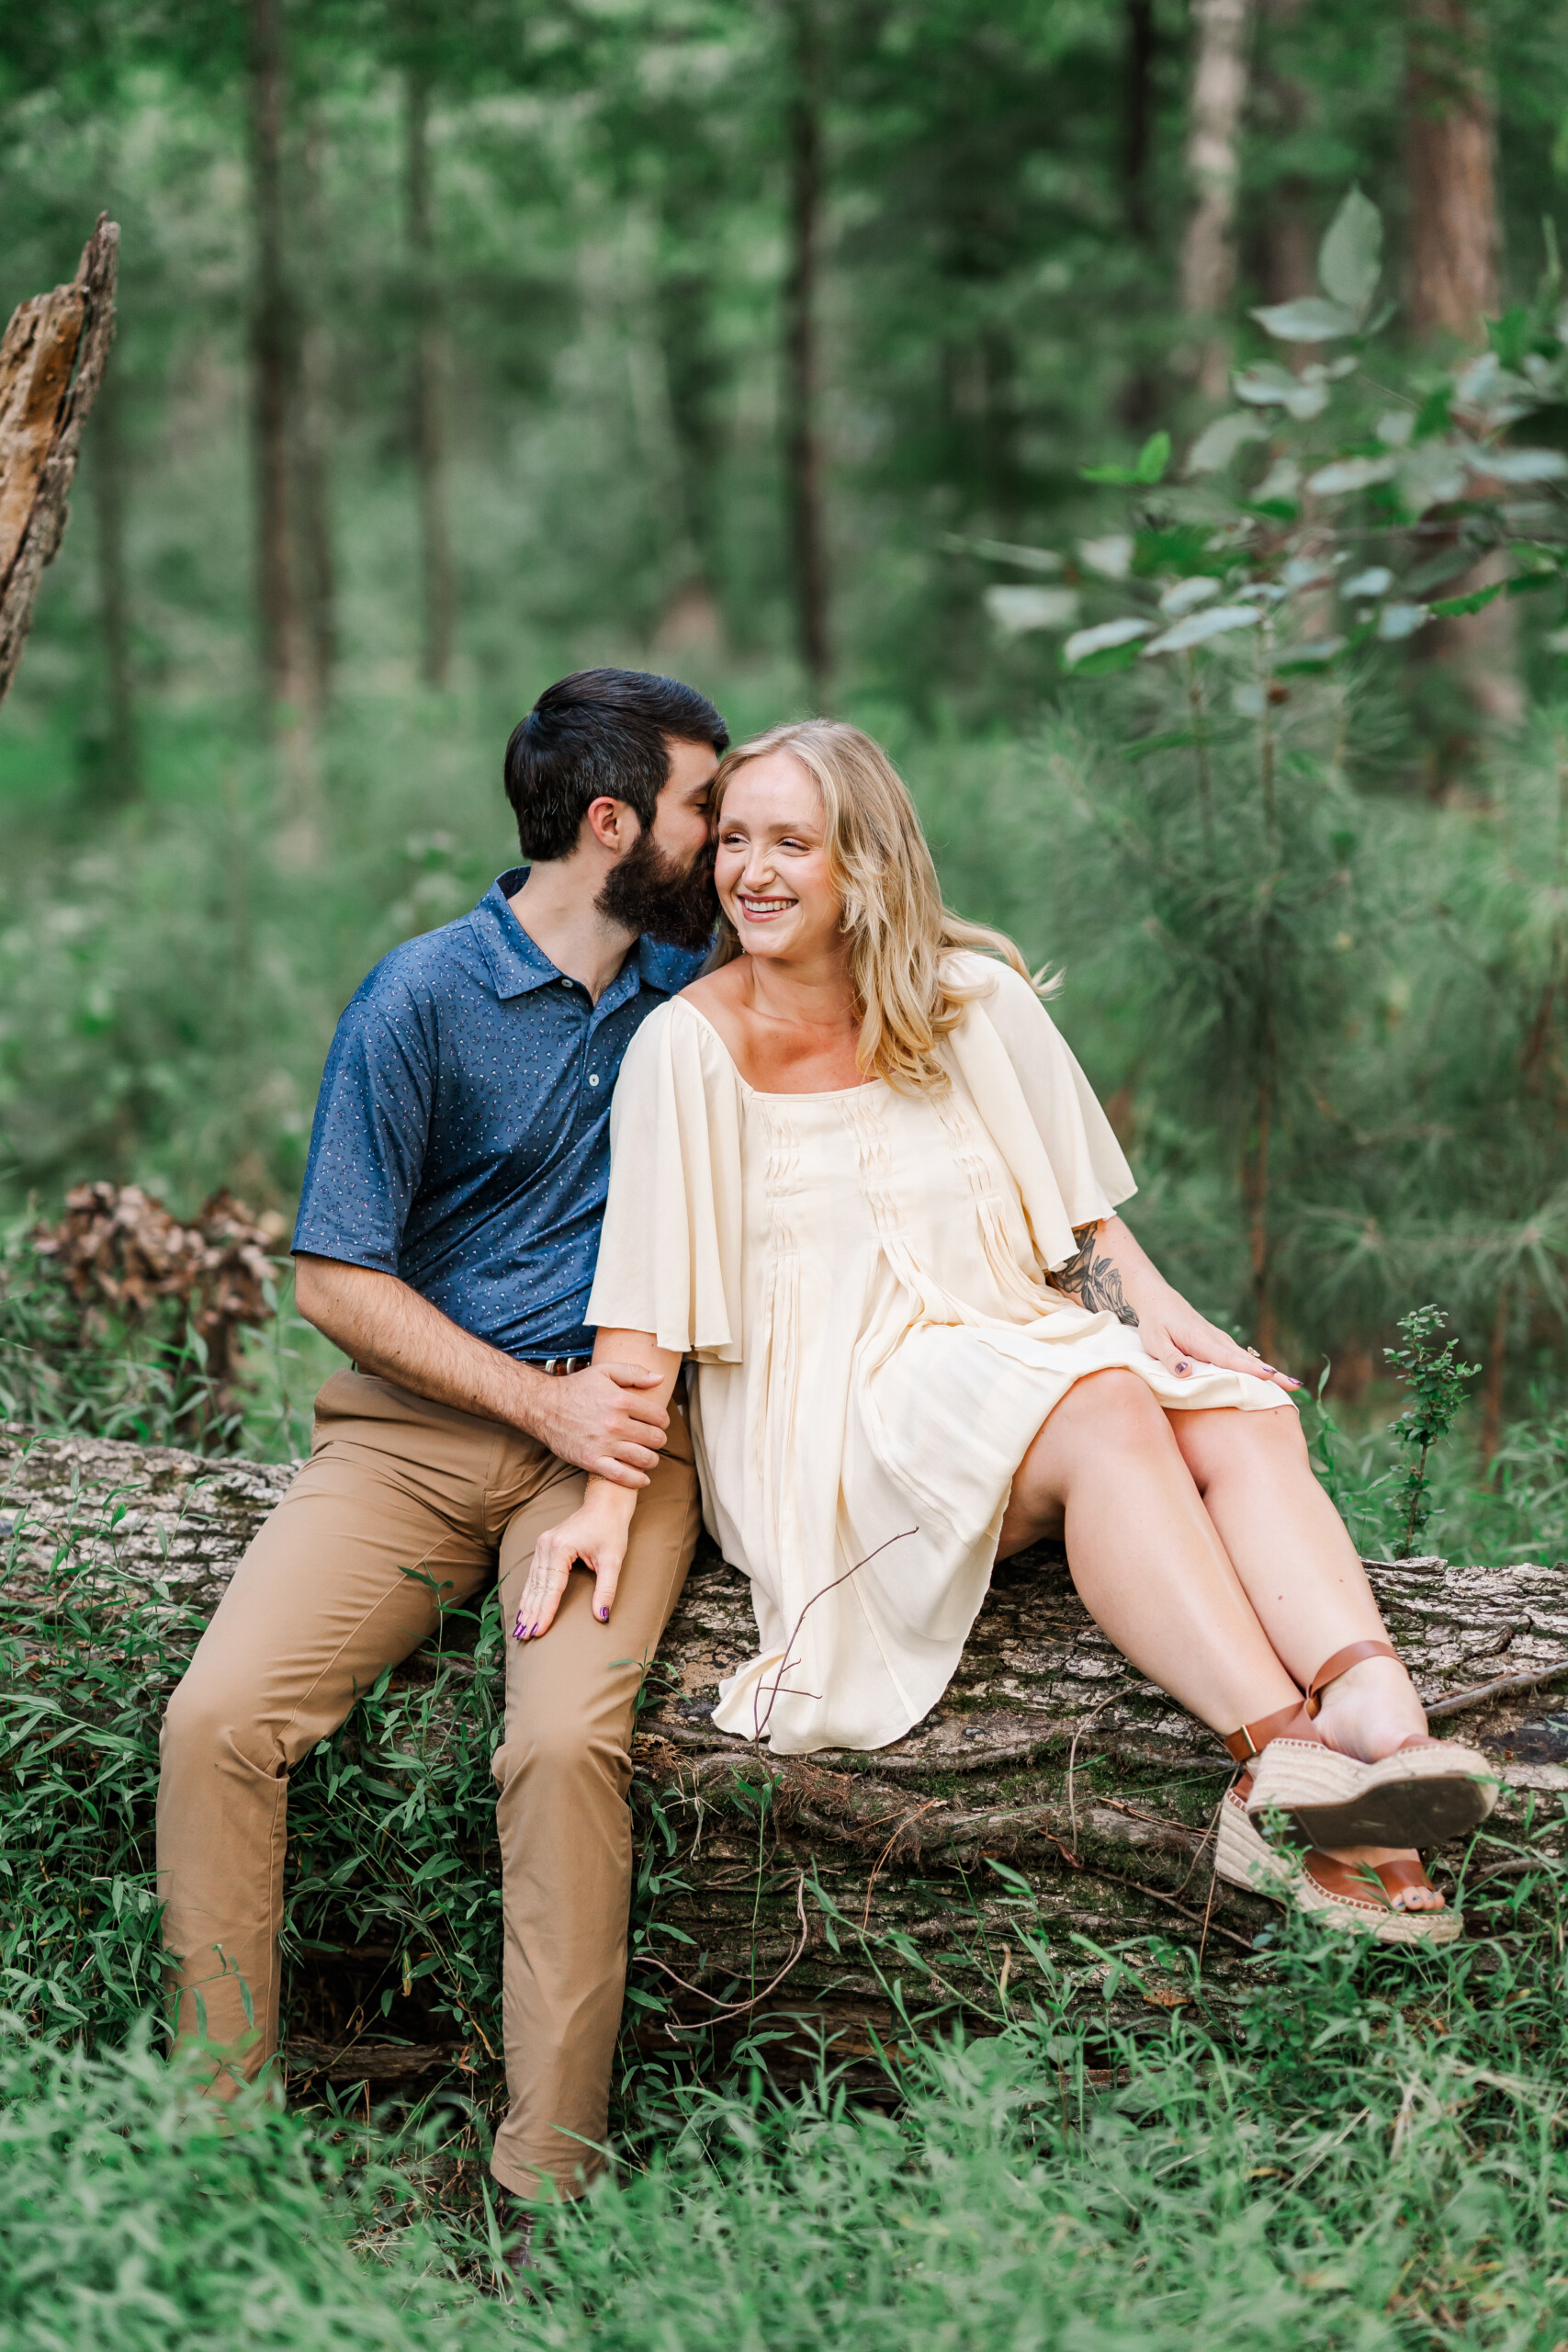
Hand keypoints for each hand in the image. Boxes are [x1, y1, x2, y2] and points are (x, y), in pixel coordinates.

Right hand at [513, 1486, 634, 1640]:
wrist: (605, 1504)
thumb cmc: (611, 1530)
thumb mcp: (613, 1560)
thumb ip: (606, 1589)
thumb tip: (602, 1616)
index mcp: (561, 1548)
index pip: (552, 1587)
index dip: (545, 1612)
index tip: (538, 1632)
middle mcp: (547, 1545)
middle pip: (538, 1586)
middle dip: (531, 1613)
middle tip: (524, 1637)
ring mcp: (543, 1544)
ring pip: (532, 1581)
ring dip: (527, 1605)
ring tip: (521, 1628)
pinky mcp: (544, 1545)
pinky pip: (534, 1574)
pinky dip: (530, 1593)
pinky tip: (525, 1608)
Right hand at [524, 1362, 669, 1486]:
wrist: (544, 1406)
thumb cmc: (576, 1388)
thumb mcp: (605, 1371)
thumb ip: (635, 1373)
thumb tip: (661, 1378)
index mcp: (621, 1400)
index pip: (659, 1417)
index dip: (663, 1421)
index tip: (658, 1423)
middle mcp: (615, 1424)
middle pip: (655, 1439)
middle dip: (659, 1440)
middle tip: (654, 1440)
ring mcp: (603, 1444)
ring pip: (643, 1459)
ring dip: (652, 1460)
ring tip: (648, 1456)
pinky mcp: (591, 1461)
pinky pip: (622, 1476)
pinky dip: (637, 1480)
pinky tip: (642, 1477)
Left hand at [1137, 1285, 1301, 1393]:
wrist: (1159, 1300)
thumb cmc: (1155, 1323)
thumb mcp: (1154, 1342)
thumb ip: (1169, 1358)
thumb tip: (1186, 1372)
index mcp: (1202, 1341)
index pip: (1229, 1358)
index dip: (1250, 1369)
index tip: (1270, 1376)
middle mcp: (1217, 1340)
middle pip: (1248, 1360)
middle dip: (1272, 1374)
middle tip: (1295, 1388)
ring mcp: (1220, 1341)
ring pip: (1247, 1359)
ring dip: (1269, 1372)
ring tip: (1291, 1386)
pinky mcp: (1219, 1343)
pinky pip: (1240, 1358)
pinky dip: (1256, 1367)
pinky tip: (1268, 1378)